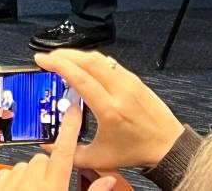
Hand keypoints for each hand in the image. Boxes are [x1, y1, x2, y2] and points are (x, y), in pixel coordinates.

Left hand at [0, 105, 116, 190]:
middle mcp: (29, 182)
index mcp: (53, 187)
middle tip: (58, 187)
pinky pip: (6, 173)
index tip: (73, 110)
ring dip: (33, 175)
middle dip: (53, 169)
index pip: (64, 151)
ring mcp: (10, 185)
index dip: (71, 129)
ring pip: (25, 165)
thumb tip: (108, 181)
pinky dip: (15, 180)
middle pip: (45, 160)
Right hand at [36, 50, 184, 170]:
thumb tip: (48, 145)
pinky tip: (84, 67)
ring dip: (77, 55)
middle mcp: (120, 92)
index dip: (58, 65)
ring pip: (99, 58)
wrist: (170, 148)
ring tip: (62, 60)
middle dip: (63, 54)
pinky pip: (110, 63)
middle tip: (48, 58)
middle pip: (88, 61)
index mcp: (110, 111)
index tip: (42, 60)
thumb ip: (70, 153)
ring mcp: (130, 83)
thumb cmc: (137, 151)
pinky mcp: (135, 80)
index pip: (80, 78)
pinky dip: (92, 60)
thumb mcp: (100, 158)